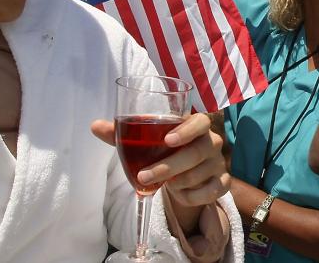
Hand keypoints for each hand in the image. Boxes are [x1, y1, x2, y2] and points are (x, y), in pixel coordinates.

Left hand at [91, 113, 229, 212]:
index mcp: (195, 126)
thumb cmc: (164, 151)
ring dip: (179, 183)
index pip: (200, 121)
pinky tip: (181, 195)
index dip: (187, 130)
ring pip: (201, 174)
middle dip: (169, 166)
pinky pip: (212, 192)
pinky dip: (193, 197)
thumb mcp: (144, 142)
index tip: (168, 140)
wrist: (186, 172)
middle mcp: (212, 142)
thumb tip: (94, 126)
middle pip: (197, 152)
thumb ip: (122, 133)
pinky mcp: (223, 182)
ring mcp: (219, 162)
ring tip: (165, 184)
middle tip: (144, 176)